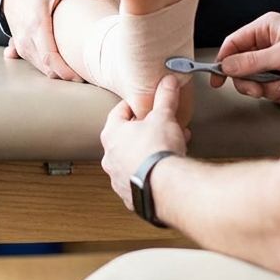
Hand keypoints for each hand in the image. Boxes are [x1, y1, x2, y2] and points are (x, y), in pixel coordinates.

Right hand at [1, 0, 107, 80]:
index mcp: (36, 24)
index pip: (49, 57)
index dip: (64, 70)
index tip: (80, 77)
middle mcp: (26, 38)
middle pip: (46, 67)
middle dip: (65, 75)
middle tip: (85, 77)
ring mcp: (21, 45)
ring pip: (41, 68)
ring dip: (58, 72)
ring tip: (77, 72)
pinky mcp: (20, 48)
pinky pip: (35, 64)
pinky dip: (48, 67)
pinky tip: (61, 67)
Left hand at [100, 76, 190, 208]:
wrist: (165, 185)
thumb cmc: (158, 151)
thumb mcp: (164, 116)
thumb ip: (165, 98)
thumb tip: (168, 83)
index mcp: (112, 134)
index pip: (119, 112)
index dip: (134, 107)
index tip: (144, 105)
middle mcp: (110, 158)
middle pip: (126, 138)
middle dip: (145, 133)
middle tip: (161, 129)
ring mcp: (118, 179)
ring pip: (132, 161)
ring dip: (148, 154)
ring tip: (168, 150)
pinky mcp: (130, 196)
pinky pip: (139, 181)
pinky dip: (150, 175)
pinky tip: (165, 171)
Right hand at [215, 12, 279, 105]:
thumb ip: (253, 61)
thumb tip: (227, 65)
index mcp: (267, 28)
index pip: (234, 43)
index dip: (223, 60)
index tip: (217, 79)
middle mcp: (270, 43)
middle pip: (243, 67)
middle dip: (253, 82)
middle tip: (260, 89)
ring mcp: (278, 61)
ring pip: (258, 82)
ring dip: (272, 89)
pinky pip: (273, 91)